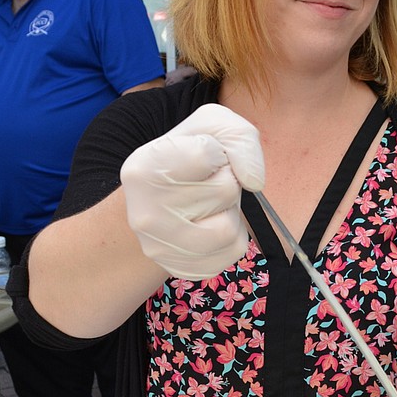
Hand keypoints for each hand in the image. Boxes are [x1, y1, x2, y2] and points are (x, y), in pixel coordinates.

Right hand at [120, 104, 264, 278]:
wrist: (158, 202)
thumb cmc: (188, 157)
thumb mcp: (210, 127)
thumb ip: (239, 138)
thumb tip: (253, 182)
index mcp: (142, 168)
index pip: (206, 154)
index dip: (216, 152)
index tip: (202, 158)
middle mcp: (143, 213)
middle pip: (225, 190)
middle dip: (226, 181)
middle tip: (204, 183)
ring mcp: (160, 248)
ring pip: (229, 228)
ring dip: (230, 210)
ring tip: (210, 204)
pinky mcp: (182, 269)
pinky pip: (233, 252)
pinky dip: (233, 235)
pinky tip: (210, 225)